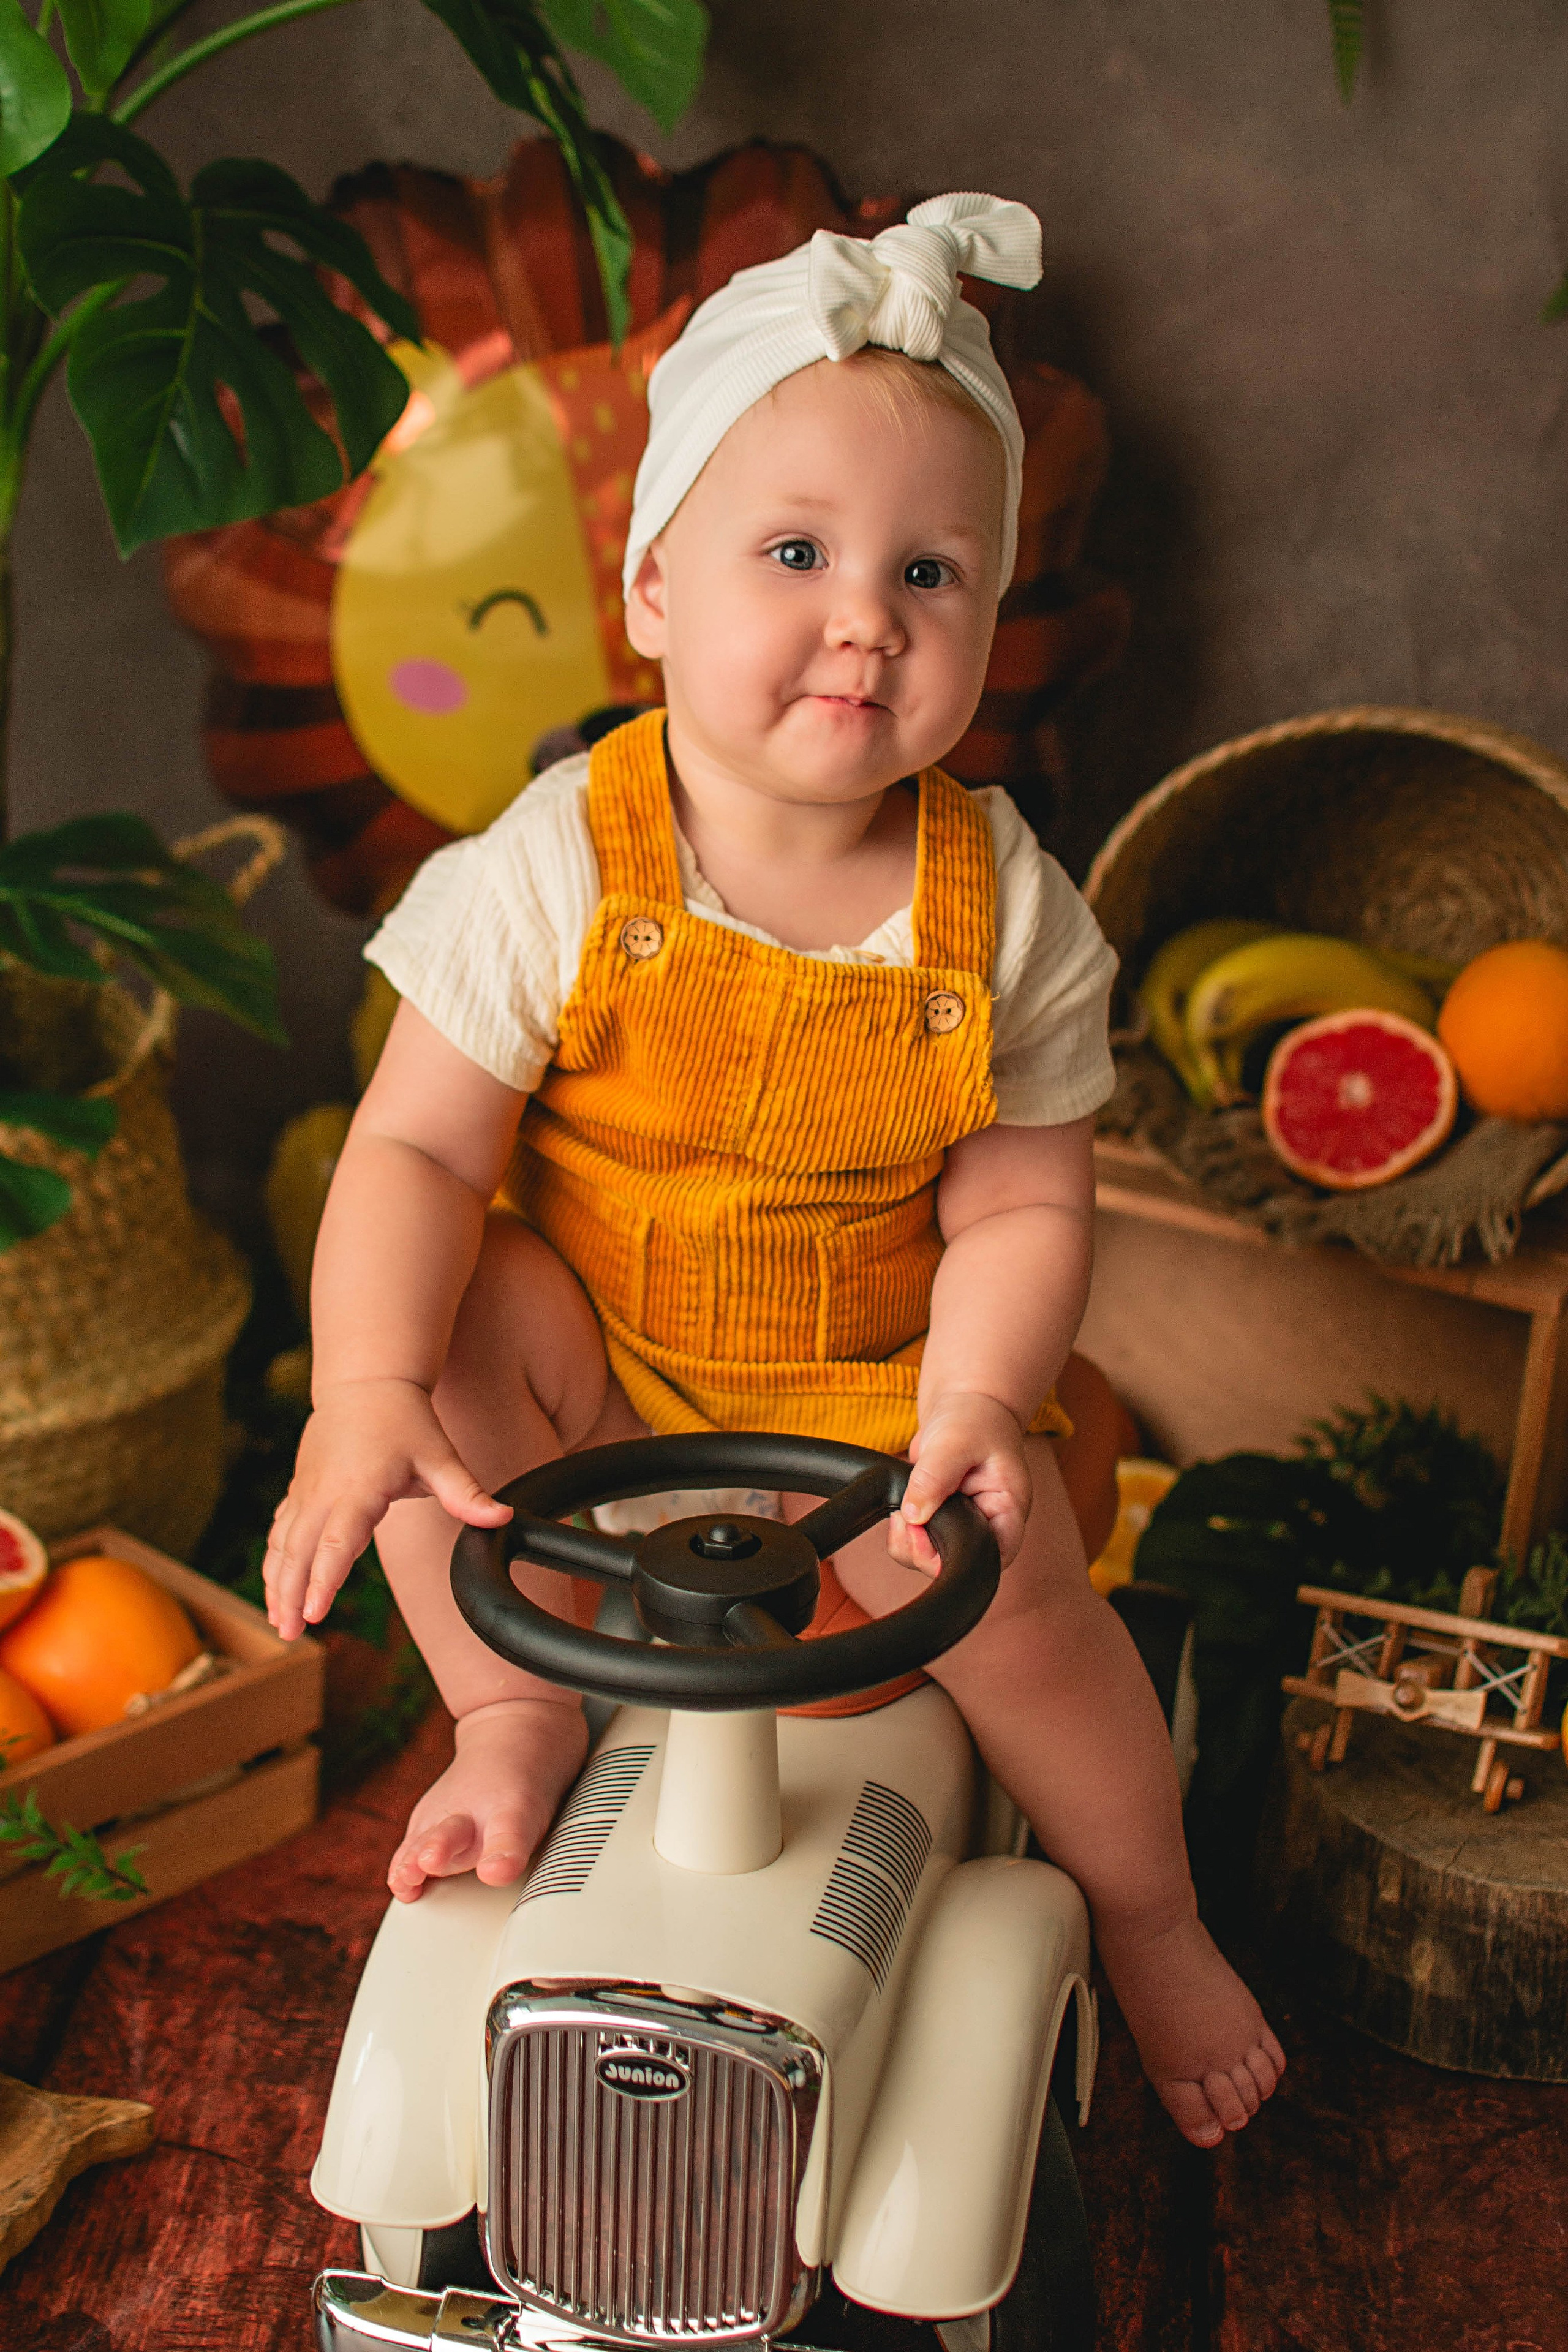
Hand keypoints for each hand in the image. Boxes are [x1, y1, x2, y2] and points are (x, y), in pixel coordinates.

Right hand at [263, 1376, 510, 1639]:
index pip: (337, 1543)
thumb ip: (467, 1494)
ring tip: (278, 1623)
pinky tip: (274, 1587)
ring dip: (276, 1583)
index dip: (323, 1581)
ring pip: (283, 1543)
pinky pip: (280, 1530)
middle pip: (299, 1551)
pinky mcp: (300, 1489)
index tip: (313, 1614)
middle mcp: (325, 1493)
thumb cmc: (406, 1420)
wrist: (366, 1381)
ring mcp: (307, 1491)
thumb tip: (504, 1520)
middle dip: (291, 1594)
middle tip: (289, 1633)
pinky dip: (273, 1561)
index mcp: (359, 1489)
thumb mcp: (440, 1455)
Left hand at [889, 1390, 1031, 1573]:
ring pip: (936, 1556)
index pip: (995, 1555)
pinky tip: (901, 1508)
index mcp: (1008, 1508)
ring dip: (911, 1541)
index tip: (926, 1535)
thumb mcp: (955, 1441)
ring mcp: (965, 1522)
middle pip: (961, 1561)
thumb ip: (935, 1478)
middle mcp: (989, 1521)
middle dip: (926, 1550)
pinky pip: (922, 1540)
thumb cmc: (974, 1418)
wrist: (964, 1404)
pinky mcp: (942, 1518)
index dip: (961, 1558)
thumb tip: (914, 1516)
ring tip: (903, 1510)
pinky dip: (905, 1531)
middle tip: (907, 1521)